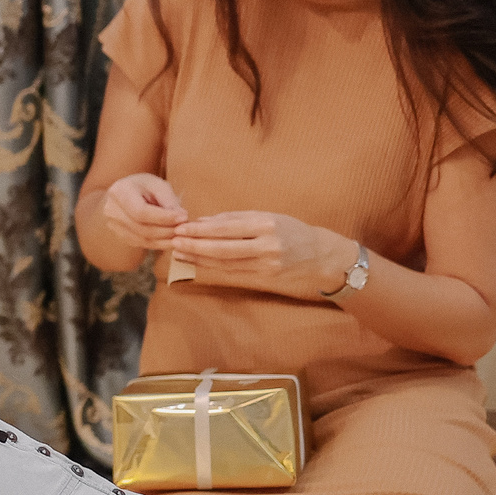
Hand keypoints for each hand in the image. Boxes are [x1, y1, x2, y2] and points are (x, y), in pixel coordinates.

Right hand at [97, 173, 189, 252]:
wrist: (124, 193)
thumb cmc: (144, 186)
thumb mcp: (157, 185)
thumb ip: (169, 200)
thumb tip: (182, 219)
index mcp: (119, 192)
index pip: (141, 211)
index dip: (163, 217)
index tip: (184, 217)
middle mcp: (111, 210)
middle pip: (142, 228)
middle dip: (167, 230)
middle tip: (186, 228)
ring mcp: (112, 225)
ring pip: (142, 239)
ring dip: (164, 240)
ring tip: (181, 235)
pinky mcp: (120, 235)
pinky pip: (141, 244)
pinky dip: (158, 244)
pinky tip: (171, 240)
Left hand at [170, 210, 354, 297]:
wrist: (321, 256)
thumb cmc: (292, 230)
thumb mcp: (269, 216)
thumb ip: (237, 218)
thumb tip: (204, 221)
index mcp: (267, 224)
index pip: (227, 227)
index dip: (201, 229)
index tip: (182, 227)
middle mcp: (267, 245)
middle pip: (223, 248)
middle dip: (196, 245)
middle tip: (174, 241)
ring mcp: (266, 264)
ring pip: (226, 263)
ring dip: (200, 258)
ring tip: (180, 252)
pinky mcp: (266, 278)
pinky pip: (234, 273)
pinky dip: (214, 268)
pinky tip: (199, 263)